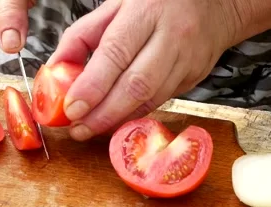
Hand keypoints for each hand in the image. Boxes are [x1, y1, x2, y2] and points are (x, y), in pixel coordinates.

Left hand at [46, 0, 240, 140]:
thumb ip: (82, 36)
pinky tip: (116, 121)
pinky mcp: (194, 77)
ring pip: (151, 99)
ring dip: (117, 120)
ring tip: (91, 129)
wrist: (214, 5)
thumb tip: (55, 68)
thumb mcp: (114, 6)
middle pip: (136, 84)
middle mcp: (170, 36)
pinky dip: (135, 115)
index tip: (71, 109)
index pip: (116, 53)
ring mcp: (187, 60)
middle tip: (78, 129)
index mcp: (145, 11)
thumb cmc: (155, 4)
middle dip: (103, 114)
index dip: (93, 86)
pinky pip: (161, 102)